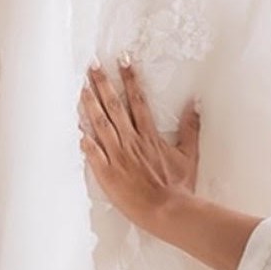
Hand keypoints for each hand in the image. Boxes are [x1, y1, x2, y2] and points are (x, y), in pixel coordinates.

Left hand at [79, 59, 200, 230]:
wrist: (168, 210)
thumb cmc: (179, 185)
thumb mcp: (189, 154)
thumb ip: (190, 128)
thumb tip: (195, 103)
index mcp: (149, 135)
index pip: (137, 100)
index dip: (129, 78)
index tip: (122, 60)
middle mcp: (131, 141)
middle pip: (114, 106)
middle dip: (103, 83)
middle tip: (92, 65)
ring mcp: (117, 156)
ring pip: (100, 124)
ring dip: (90, 105)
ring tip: (81, 87)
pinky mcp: (107, 173)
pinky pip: (93, 153)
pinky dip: (84, 140)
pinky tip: (76, 127)